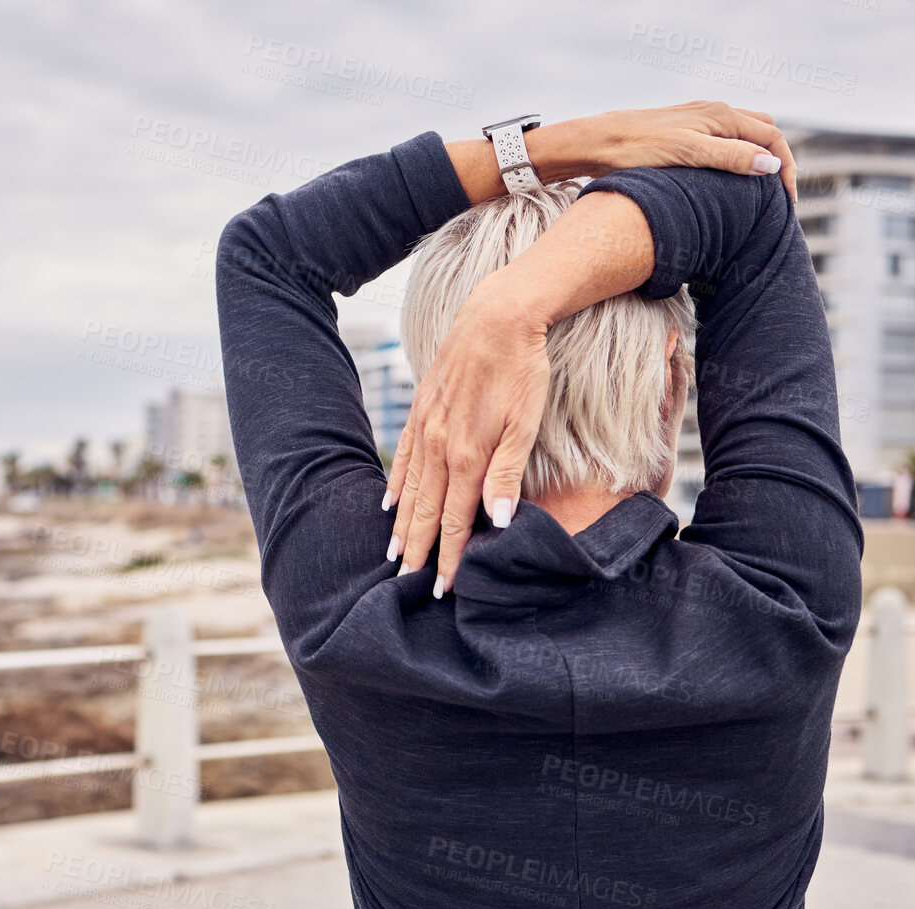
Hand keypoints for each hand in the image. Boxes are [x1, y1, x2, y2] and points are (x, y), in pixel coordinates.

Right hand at [384, 281, 548, 593]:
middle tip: (408, 584)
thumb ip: (507, 475)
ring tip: (394, 553)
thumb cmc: (522, 370)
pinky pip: (403, 456)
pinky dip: (396, 484)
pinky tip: (390, 502)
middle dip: (417, 549)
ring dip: (402, 524)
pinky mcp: (422, 409)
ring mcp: (426, 426)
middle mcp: (438, 445)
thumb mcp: (525, 424)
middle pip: (424, 509)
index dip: (448, 556)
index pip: (453, 519)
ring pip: (409, 487)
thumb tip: (495, 522)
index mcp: (466, 454)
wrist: (498, 315)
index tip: (442, 587)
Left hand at [559, 100, 797, 201]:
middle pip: (763, 132)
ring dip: (757, 158)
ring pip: (743, 135)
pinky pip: (722, 140)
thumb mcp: (689, 154)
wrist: (597, 142)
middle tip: (779, 198)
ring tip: (758, 191)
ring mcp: (698, 119)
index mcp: (722, 116)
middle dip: (777, 161)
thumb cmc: (638, 149)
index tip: (787, 200)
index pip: (772, 137)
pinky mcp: (683, 130)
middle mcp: (714, 112)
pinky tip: (725, 179)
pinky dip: (736, 156)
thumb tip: (770, 164)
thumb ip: (730, 157)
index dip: (787, 168)